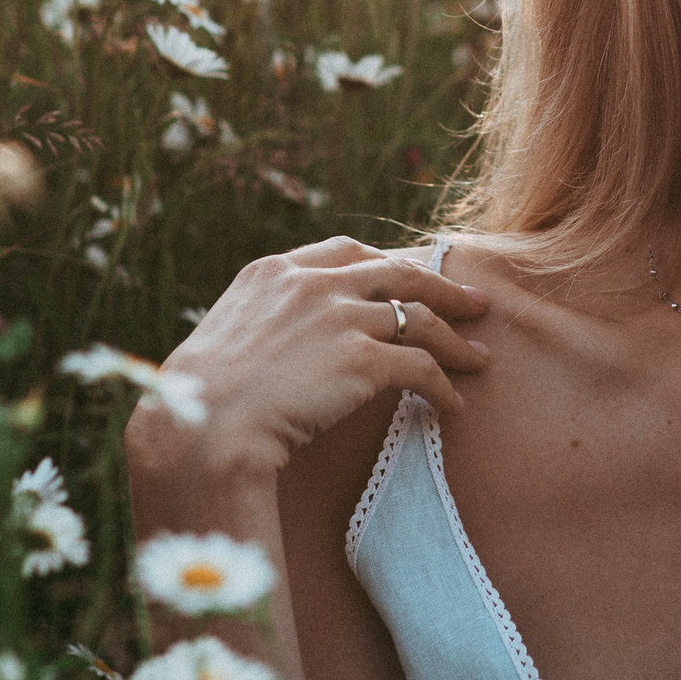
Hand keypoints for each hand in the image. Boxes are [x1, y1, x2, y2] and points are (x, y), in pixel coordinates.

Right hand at [151, 236, 491, 478]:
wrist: (204, 427)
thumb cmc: (201, 400)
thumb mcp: (223, 337)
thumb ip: (261, 322)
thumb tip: (280, 341)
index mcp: (274, 272)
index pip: (345, 252)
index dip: (385, 264)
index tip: (408, 276)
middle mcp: (313, 284)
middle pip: (398, 273)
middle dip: (443, 287)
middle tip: (474, 304)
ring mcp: (341, 316)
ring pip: (421, 318)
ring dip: (456, 340)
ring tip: (479, 359)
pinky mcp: (363, 357)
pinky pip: (421, 367)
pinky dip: (444, 385)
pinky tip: (452, 405)